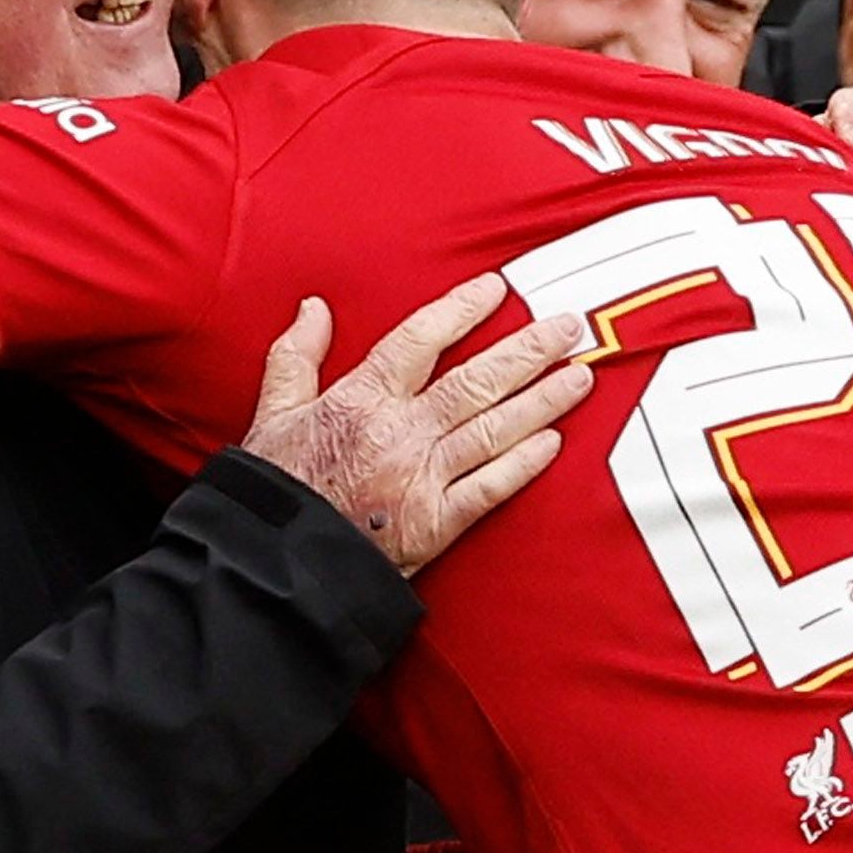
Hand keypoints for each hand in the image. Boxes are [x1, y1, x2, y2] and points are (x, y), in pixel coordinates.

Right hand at [241, 275, 592, 575]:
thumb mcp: (273, 411)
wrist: (274, 563)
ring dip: (542, 401)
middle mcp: (401, 432)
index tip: (497, 289)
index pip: (421, 339)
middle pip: (476, 380)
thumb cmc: (275, 488)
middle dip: (528, 350)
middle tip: (567, 327)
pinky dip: (523, 465)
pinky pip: (489, 488)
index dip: (462, 310)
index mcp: (361, 399)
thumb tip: (314, 307)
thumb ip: (296, 355)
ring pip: (494, 429)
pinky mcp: (435, 523)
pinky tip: (554, 443)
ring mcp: (422, 477)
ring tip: (579, 376)